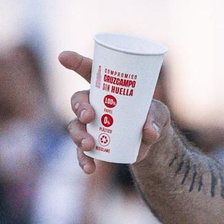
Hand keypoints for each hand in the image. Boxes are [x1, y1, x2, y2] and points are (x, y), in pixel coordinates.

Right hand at [59, 50, 170, 173]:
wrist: (152, 141)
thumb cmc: (153, 117)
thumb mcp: (160, 115)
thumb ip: (156, 119)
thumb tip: (149, 133)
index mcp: (107, 88)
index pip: (88, 71)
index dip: (75, 62)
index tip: (63, 56)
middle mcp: (94, 104)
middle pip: (78, 101)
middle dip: (80, 108)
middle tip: (89, 117)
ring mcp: (91, 125)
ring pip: (75, 126)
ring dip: (79, 136)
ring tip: (89, 145)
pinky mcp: (93, 144)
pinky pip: (82, 151)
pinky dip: (84, 160)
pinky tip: (89, 168)